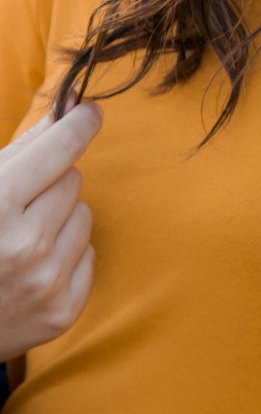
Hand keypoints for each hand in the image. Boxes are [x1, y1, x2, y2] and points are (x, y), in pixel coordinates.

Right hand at [0, 101, 101, 360]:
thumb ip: (26, 145)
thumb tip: (74, 102)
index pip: (62, 147)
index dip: (79, 123)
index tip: (90, 112)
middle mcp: (25, 245)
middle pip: (73, 179)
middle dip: (50, 184)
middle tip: (17, 207)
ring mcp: (46, 282)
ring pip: (84, 214)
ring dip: (60, 220)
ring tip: (20, 241)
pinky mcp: (62, 311)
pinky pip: (89, 254)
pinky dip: (67, 256)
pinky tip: (31, 270)